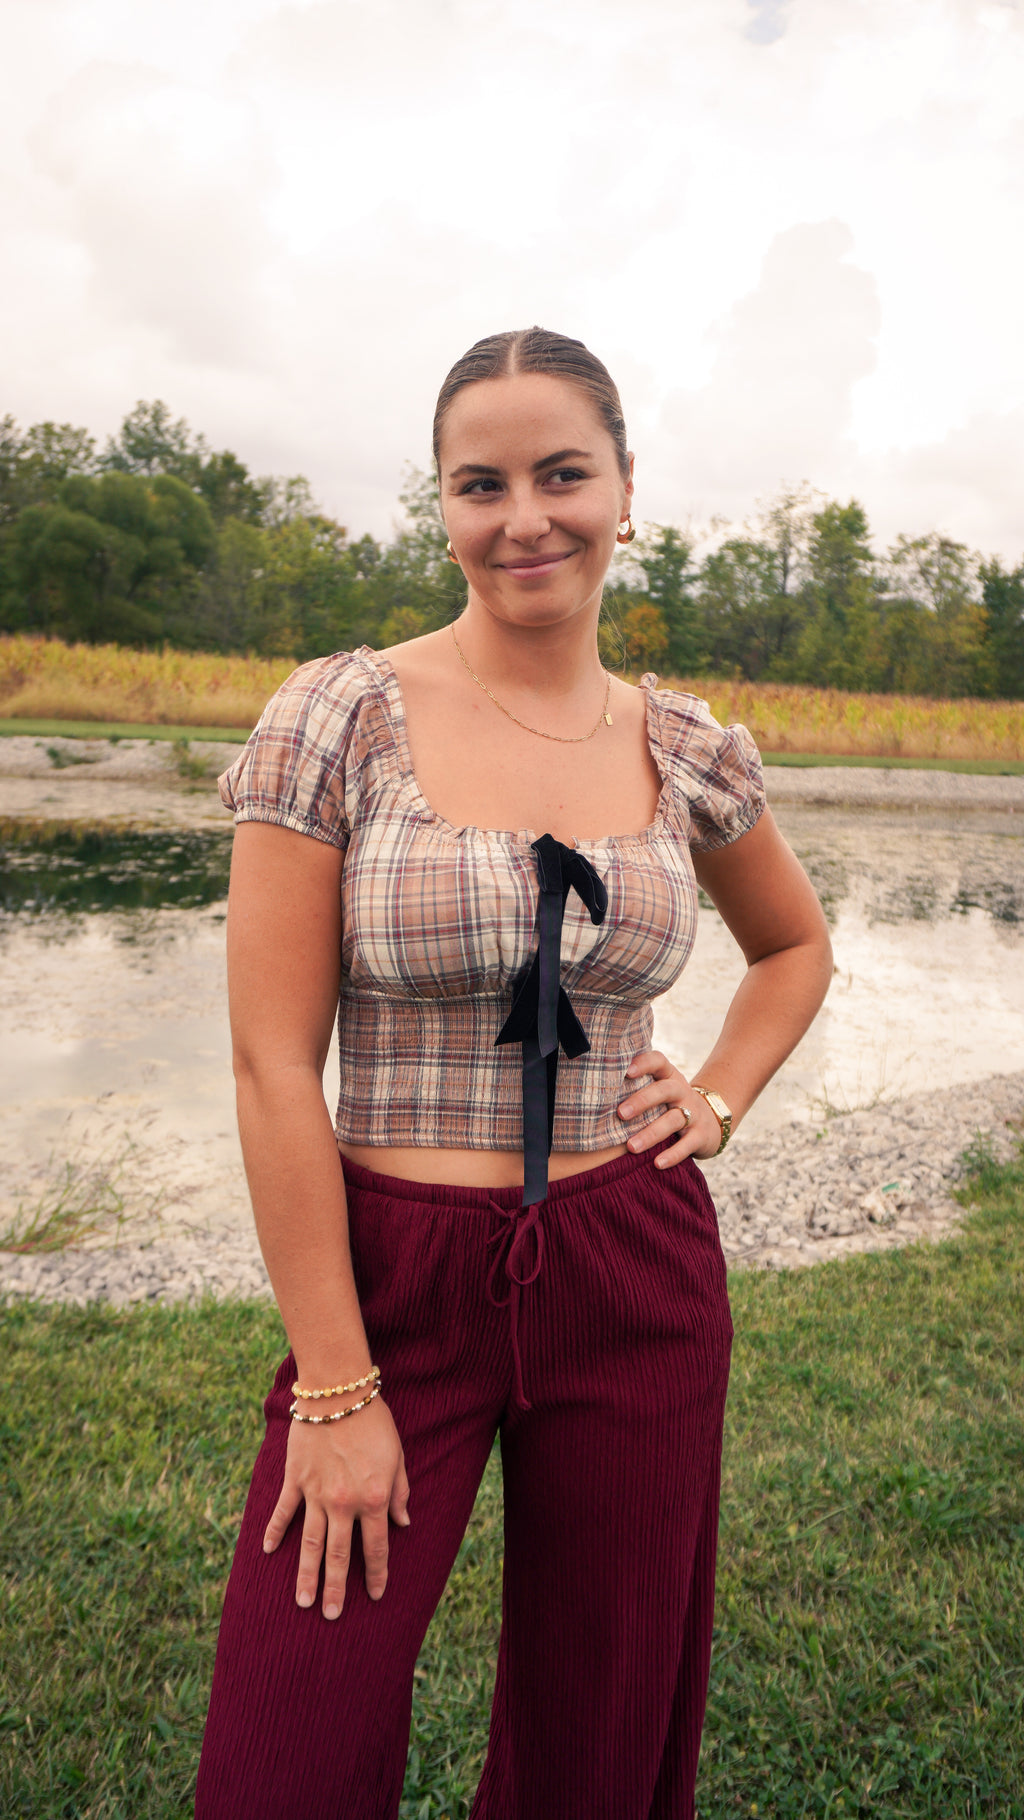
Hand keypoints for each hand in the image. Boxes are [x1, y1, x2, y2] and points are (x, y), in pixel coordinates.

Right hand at [263, 1397, 410, 1618]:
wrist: (338, 1392)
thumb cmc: (373, 1421)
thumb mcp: (397, 1456)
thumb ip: (400, 1492)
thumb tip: (403, 1523)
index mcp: (373, 1499)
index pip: (375, 1547)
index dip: (376, 1574)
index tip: (375, 1594)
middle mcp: (344, 1504)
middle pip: (338, 1556)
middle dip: (335, 1589)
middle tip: (330, 1616)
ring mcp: (316, 1494)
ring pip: (309, 1544)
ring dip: (306, 1575)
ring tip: (302, 1602)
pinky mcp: (295, 1480)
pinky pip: (284, 1513)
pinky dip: (274, 1532)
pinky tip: (267, 1552)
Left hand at [617, 1049, 723, 1166]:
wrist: (713, 1120)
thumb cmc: (671, 1104)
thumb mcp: (659, 1091)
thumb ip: (636, 1087)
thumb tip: (593, 1093)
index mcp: (669, 1077)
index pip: (658, 1061)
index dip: (644, 1063)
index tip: (626, 1071)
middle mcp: (682, 1092)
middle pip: (664, 1090)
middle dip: (642, 1101)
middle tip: (620, 1113)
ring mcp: (694, 1113)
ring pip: (673, 1120)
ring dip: (651, 1133)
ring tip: (631, 1146)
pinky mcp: (701, 1135)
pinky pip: (687, 1145)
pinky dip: (672, 1155)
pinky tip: (657, 1163)